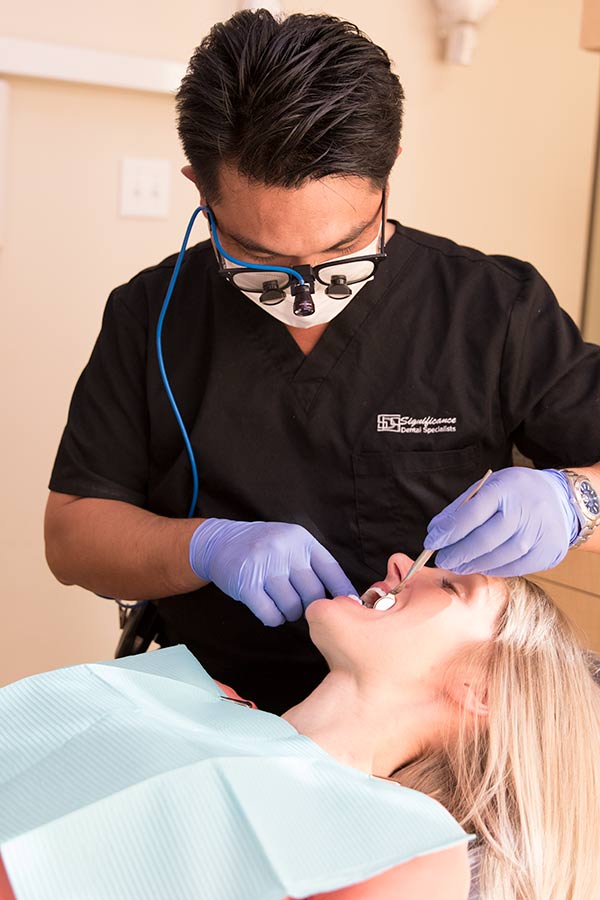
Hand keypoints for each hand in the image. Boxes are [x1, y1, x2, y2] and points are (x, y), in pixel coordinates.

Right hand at [189, 519, 356, 625]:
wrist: (220, 542)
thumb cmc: (262, 548)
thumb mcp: (290, 542)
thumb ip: (312, 562)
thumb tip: (342, 595)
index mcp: (301, 540)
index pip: (331, 570)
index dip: (342, 591)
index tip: (349, 606)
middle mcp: (285, 549)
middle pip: (313, 593)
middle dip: (310, 606)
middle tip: (301, 605)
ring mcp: (265, 566)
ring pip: (292, 606)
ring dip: (290, 613)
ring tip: (281, 604)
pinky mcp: (247, 584)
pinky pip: (271, 614)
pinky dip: (274, 618)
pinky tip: (269, 610)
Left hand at [423, 467, 579, 575]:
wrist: (560, 499)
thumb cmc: (515, 493)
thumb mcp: (489, 487)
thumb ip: (462, 508)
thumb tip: (436, 531)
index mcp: (505, 489)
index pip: (471, 514)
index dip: (449, 531)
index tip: (432, 542)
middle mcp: (524, 510)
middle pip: (485, 539)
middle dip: (458, 553)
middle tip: (442, 560)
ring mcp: (538, 533)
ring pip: (500, 557)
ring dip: (474, 564)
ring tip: (458, 565)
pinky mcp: (547, 552)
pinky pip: (515, 567)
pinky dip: (494, 569)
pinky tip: (481, 566)